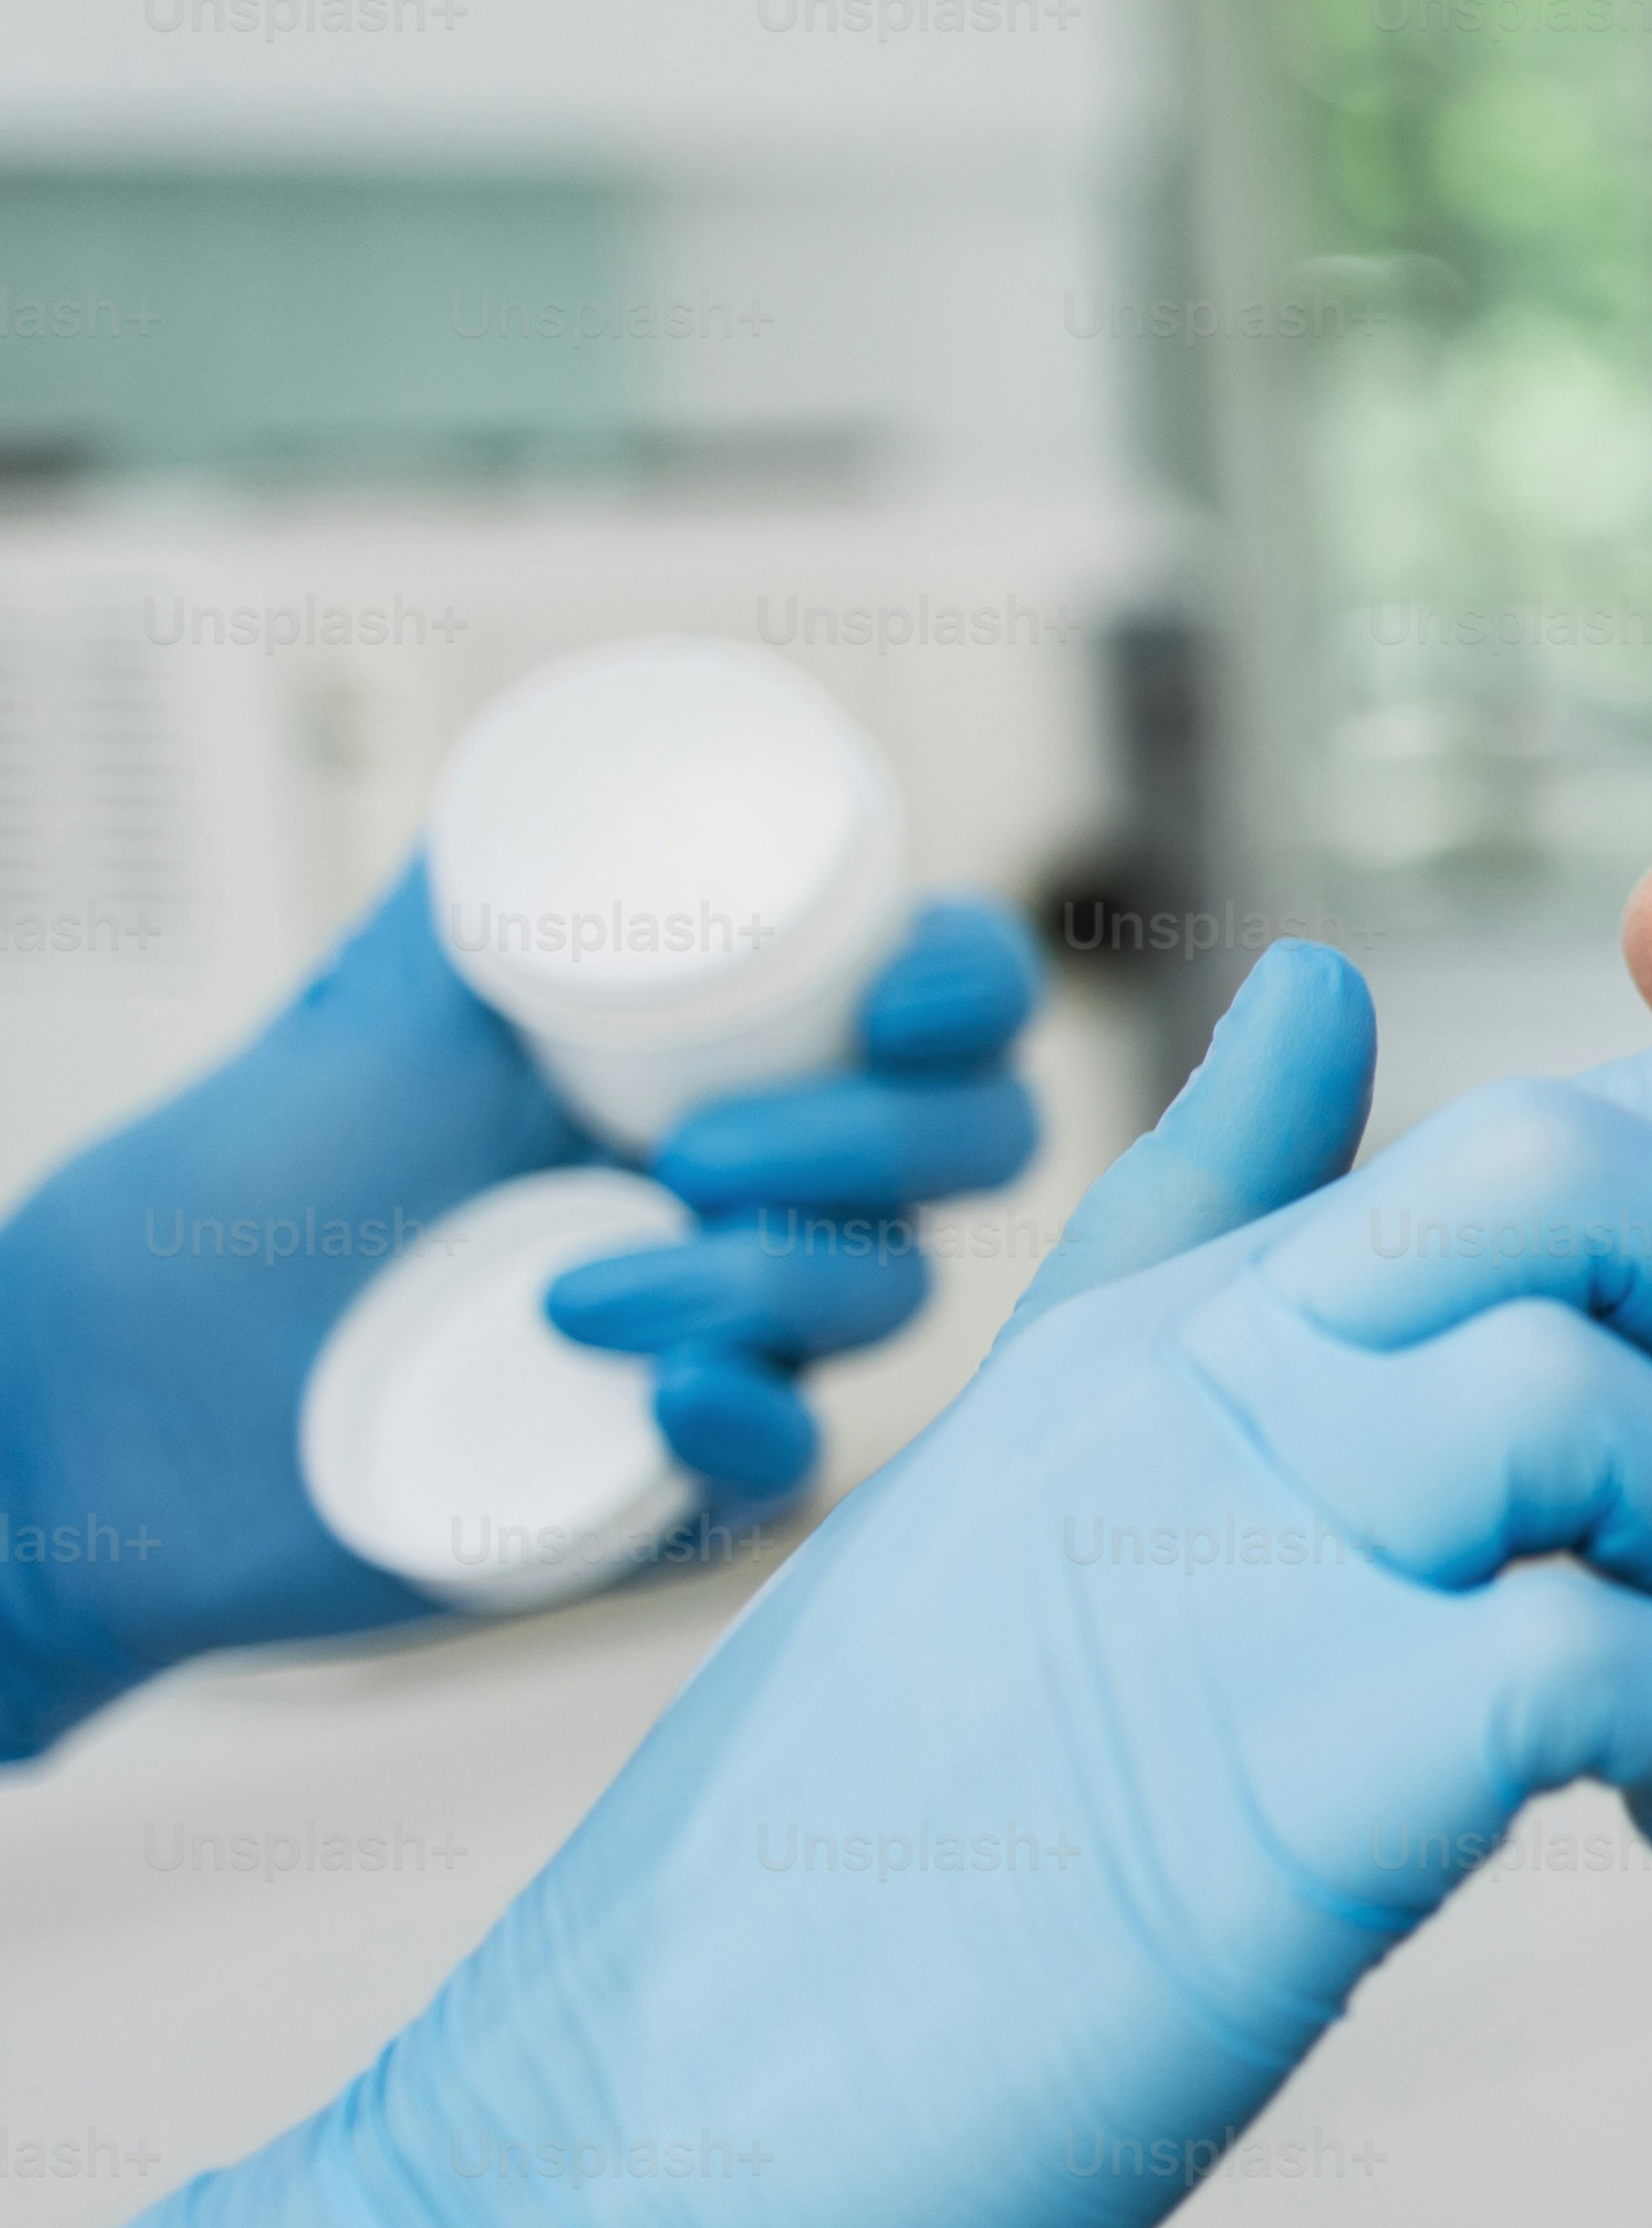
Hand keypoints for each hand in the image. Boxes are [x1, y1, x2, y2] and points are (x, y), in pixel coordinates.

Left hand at [0, 863, 1042, 1757]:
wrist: (103, 1409)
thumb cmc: (222, 1211)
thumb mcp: (365, 1012)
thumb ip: (486, 892)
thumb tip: (577, 754)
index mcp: (723, 1054)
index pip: (939, 1002)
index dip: (972, 989)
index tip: (901, 1003)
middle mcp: (764, 1187)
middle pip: (972, 1146)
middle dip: (880, 1142)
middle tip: (698, 1155)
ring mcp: (742, 1331)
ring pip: (891, 1294)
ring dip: (771, 1286)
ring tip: (572, 1296)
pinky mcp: (691, 1472)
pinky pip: (801, 1462)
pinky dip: (754, 1428)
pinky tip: (655, 1403)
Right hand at [0, 927, 1651, 2227]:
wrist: (605, 2194)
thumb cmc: (846, 1884)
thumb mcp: (1010, 1509)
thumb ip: (1181, 1250)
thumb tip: (1315, 997)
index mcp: (1160, 1340)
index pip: (1523, 1106)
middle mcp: (1194, 1400)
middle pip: (1589, 1173)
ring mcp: (1226, 1569)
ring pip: (1608, 1392)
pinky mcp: (1272, 1781)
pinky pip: (1599, 1650)